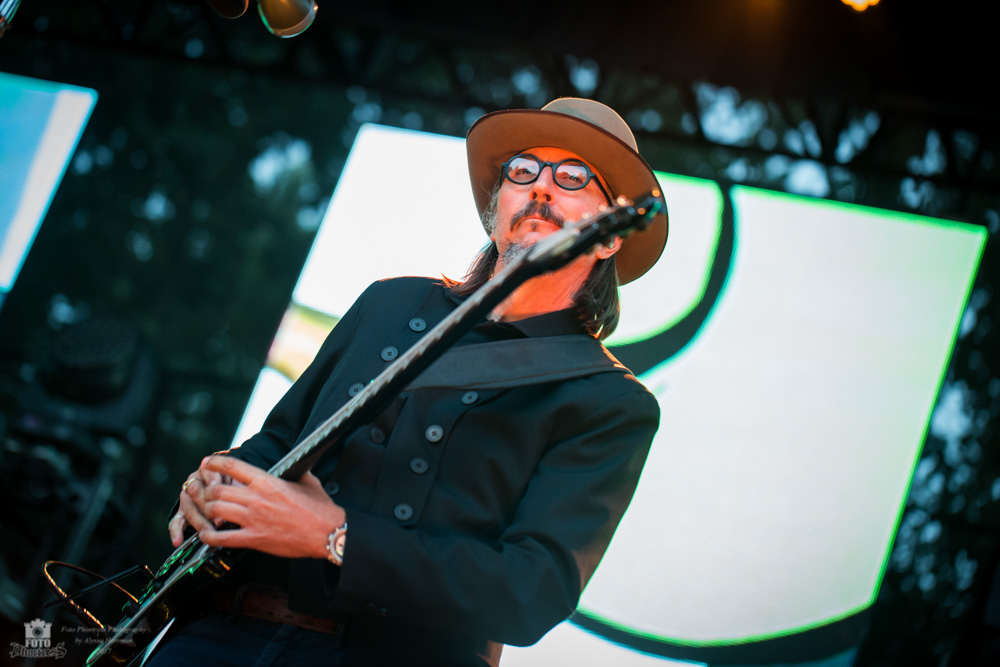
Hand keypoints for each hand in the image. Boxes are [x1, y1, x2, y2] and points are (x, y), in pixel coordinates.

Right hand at [169, 457, 233, 546]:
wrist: (230, 489)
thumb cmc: (237, 484)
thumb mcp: (239, 480)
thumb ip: (238, 485)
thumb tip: (239, 496)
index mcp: (209, 470)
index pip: (208, 472)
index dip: (213, 480)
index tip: (218, 487)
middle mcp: (195, 481)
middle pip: (196, 492)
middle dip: (207, 506)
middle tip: (219, 519)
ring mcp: (188, 497)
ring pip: (189, 507)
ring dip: (198, 521)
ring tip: (208, 531)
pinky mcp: (183, 511)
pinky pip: (177, 520)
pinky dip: (176, 531)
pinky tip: (178, 540)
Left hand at [190, 455, 344, 559]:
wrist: (327, 532)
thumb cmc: (319, 508)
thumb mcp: (307, 481)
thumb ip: (293, 471)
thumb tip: (292, 464)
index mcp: (267, 481)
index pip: (232, 466)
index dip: (215, 463)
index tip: (208, 463)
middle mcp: (256, 498)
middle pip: (217, 489)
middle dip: (207, 489)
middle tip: (205, 491)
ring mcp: (252, 519)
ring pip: (215, 510)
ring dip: (207, 510)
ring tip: (207, 510)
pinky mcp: (253, 539)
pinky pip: (221, 538)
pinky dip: (209, 535)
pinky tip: (208, 533)